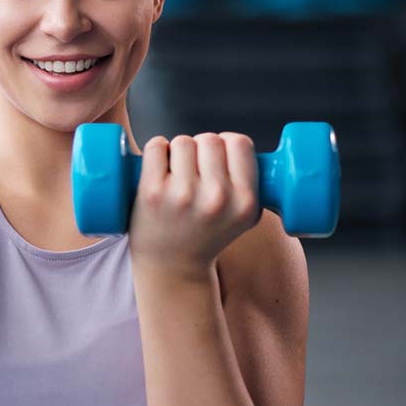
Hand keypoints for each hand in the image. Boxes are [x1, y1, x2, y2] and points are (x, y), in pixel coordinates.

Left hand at [127, 133, 261, 279]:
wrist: (173, 266)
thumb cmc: (208, 233)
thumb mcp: (245, 216)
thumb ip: (253, 183)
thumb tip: (242, 146)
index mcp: (245, 201)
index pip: (240, 143)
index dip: (227, 143)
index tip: (219, 156)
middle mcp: (217, 198)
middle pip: (210, 139)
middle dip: (201, 148)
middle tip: (195, 169)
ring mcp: (183, 195)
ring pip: (182, 141)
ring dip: (178, 151)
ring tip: (177, 173)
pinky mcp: (152, 192)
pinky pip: (156, 146)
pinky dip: (156, 149)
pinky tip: (159, 166)